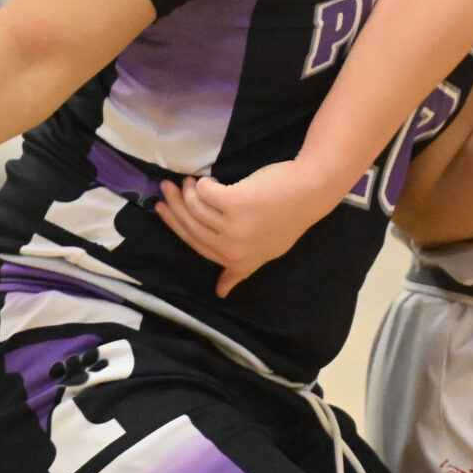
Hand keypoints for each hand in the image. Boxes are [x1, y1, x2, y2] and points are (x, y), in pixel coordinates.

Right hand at [154, 160, 348, 297]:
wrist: (310, 191)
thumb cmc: (288, 217)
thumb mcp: (265, 252)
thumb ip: (239, 270)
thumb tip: (221, 292)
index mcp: (237, 261)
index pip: (195, 243)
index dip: (176, 226)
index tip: (162, 209)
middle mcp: (232, 248)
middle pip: (191, 226)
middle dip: (174, 205)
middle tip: (166, 188)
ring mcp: (233, 226)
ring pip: (195, 207)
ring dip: (188, 191)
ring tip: (189, 180)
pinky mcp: (234, 203)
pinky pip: (205, 191)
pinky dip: (204, 183)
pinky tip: (208, 179)